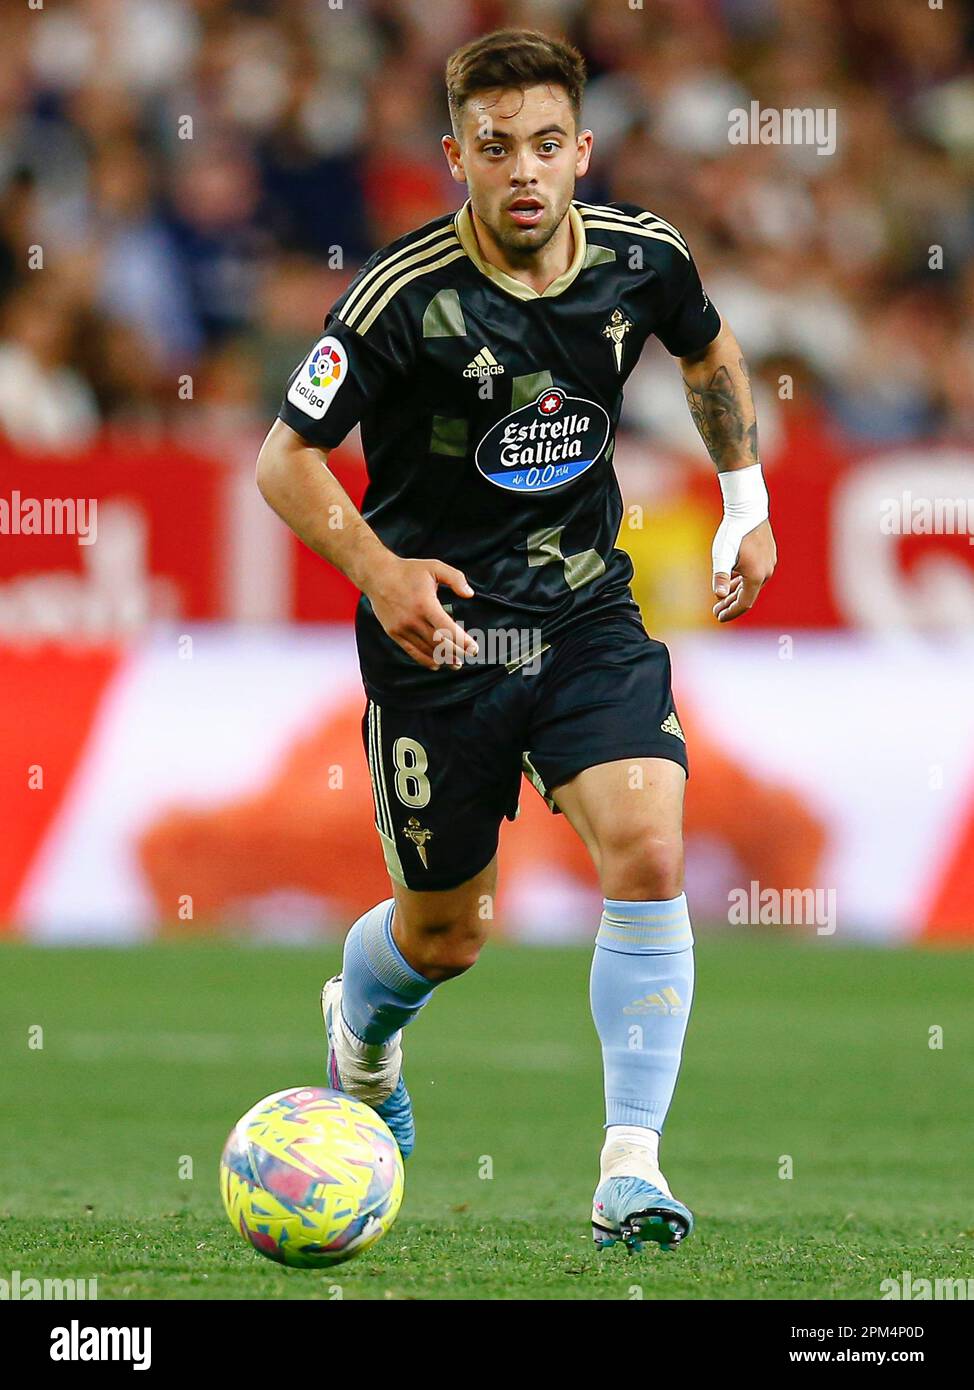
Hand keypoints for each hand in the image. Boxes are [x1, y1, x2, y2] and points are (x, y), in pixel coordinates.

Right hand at [366, 555, 478, 669]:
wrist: (377, 574)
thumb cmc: (409, 570)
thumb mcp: (435, 567)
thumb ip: (455, 579)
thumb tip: (470, 594)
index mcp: (425, 604)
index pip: (448, 629)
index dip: (462, 641)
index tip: (474, 648)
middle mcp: (413, 619)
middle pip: (439, 643)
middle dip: (456, 653)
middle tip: (469, 656)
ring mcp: (402, 628)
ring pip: (426, 650)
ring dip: (443, 659)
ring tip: (456, 663)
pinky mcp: (394, 632)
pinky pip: (412, 651)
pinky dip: (425, 660)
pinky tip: (437, 664)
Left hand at [712, 519, 776, 622]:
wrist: (748, 509)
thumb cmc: (732, 532)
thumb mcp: (721, 555)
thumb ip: (721, 576)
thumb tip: (719, 595)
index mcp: (756, 576)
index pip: (744, 604)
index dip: (730, 612)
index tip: (717, 617)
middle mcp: (766, 572)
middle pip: (748, 596)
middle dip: (731, 605)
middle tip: (716, 610)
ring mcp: (769, 564)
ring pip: (752, 585)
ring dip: (737, 593)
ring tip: (722, 597)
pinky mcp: (769, 556)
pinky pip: (756, 575)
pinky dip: (743, 582)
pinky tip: (734, 581)